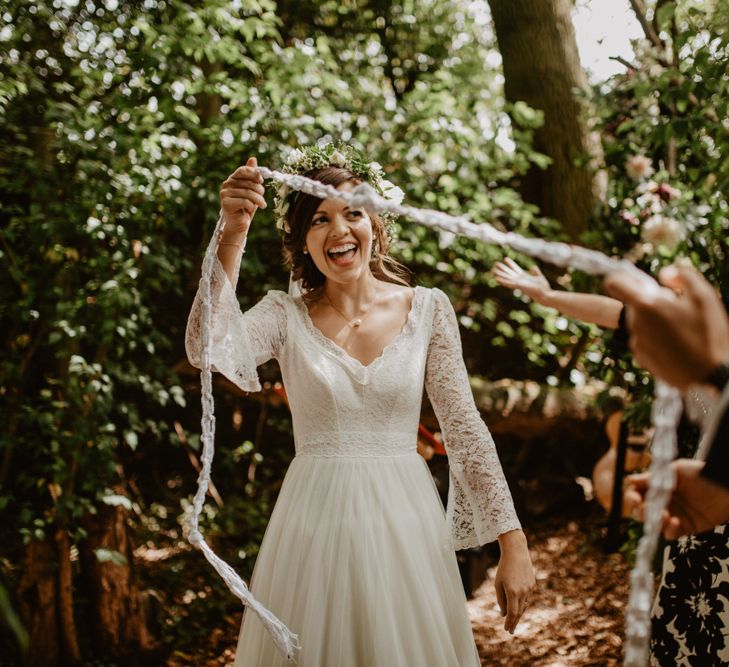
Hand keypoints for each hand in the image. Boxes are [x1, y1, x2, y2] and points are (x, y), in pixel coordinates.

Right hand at [219, 157, 266, 234]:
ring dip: (258, 200)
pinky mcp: (226, 203)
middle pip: (248, 183)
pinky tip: (249, 210)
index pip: (243, 170)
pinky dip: (251, 206)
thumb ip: (252, 176)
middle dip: (260, 191)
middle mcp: (226, 184)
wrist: (239, 224)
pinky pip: (244, 201)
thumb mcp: (252, 190)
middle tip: (263, 200)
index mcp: (232, 178)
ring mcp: (224, 193)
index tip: (261, 181)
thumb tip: (253, 158)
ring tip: (262, 205)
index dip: (254, 174)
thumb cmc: (246, 207)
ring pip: (248, 193)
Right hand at [493, 257, 550, 302]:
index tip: (505, 258)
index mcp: (524, 277)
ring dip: (499, 274)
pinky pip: (509, 283)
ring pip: (506, 278)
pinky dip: (502, 281)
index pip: (515, 269)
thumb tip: (532, 267)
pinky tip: (496, 278)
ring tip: (492, 270)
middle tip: (495, 264)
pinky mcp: (519, 286)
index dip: (510, 263)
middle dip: (502, 268)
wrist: (545, 295)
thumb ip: (535, 272)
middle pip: (509, 273)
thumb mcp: (539, 277)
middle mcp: (519, 280)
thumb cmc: (543, 288)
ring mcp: (518, 283)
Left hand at [494, 530, 534, 633]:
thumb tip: (503, 613)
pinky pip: (526, 595)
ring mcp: (529, 588)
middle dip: (514, 622)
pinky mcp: (532, 583)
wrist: (516, 551)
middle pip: (519, 611)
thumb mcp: (498, 583)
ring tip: (513, 620)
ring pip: (524, 604)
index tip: (506, 630)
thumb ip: (500, 599)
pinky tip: (518, 604)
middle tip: (510, 631)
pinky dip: (521, 601)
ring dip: (518, 612)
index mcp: (512, 591)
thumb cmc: (504, 567)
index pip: (512, 613)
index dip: (509, 623)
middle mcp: (523, 591)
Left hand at [605, 265, 728, 389]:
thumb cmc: (709, 335)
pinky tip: (678, 345)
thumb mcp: (705, 297)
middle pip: (635, 303)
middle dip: (652, 301)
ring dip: (655, 321)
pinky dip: (657, 338)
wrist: (710, 378)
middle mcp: (634, 324)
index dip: (623, 278)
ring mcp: (636, 343)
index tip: (640, 282)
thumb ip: (683, 276)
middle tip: (678, 309)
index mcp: (646, 306)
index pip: (613, 283)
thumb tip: (664, 273)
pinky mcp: (641, 358)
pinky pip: (645, 340)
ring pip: (641, 322)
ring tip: (683, 330)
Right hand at [625, 459, 728, 537]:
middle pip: (640, 511)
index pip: (636, 493)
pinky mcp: (684, 528)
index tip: (634, 498)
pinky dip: (669, 530)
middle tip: (644, 508)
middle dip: (639, 511)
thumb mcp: (676, 471)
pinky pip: (670, 534)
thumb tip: (629, 480)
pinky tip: (676, 522)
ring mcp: (672, 515)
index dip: (632, 496)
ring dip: (654, 521)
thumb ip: (653, 477)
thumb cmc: (701, 474)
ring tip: (665, 515)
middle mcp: (662, 502)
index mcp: (657, 486)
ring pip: (653, 524)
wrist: (727, 488)